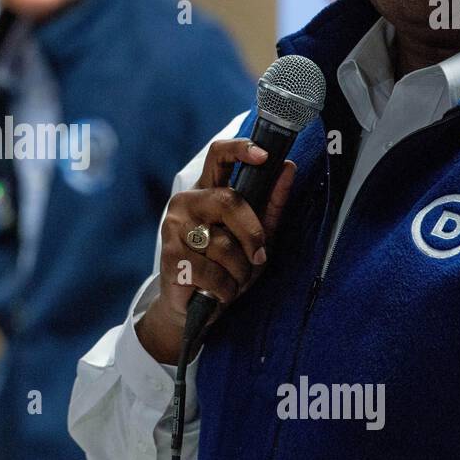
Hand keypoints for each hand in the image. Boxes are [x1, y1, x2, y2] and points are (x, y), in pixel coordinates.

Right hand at [137, 138, 296, 364]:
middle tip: (258, 257)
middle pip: (229, 201)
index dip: (241, 150)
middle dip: (252, 233)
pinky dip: (225, 289)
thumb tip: (289, 168)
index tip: (264, 155)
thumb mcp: (254, 237)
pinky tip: (217, 292)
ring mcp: (174, 229)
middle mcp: (185, 203)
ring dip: (240, 271)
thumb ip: (270, 204)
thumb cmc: (225, 268)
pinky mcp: (170, 257)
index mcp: (206, 191)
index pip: (219, 156)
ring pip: (223, 244)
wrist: (192, 309)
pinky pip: (213, 271)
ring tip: (232, 280)